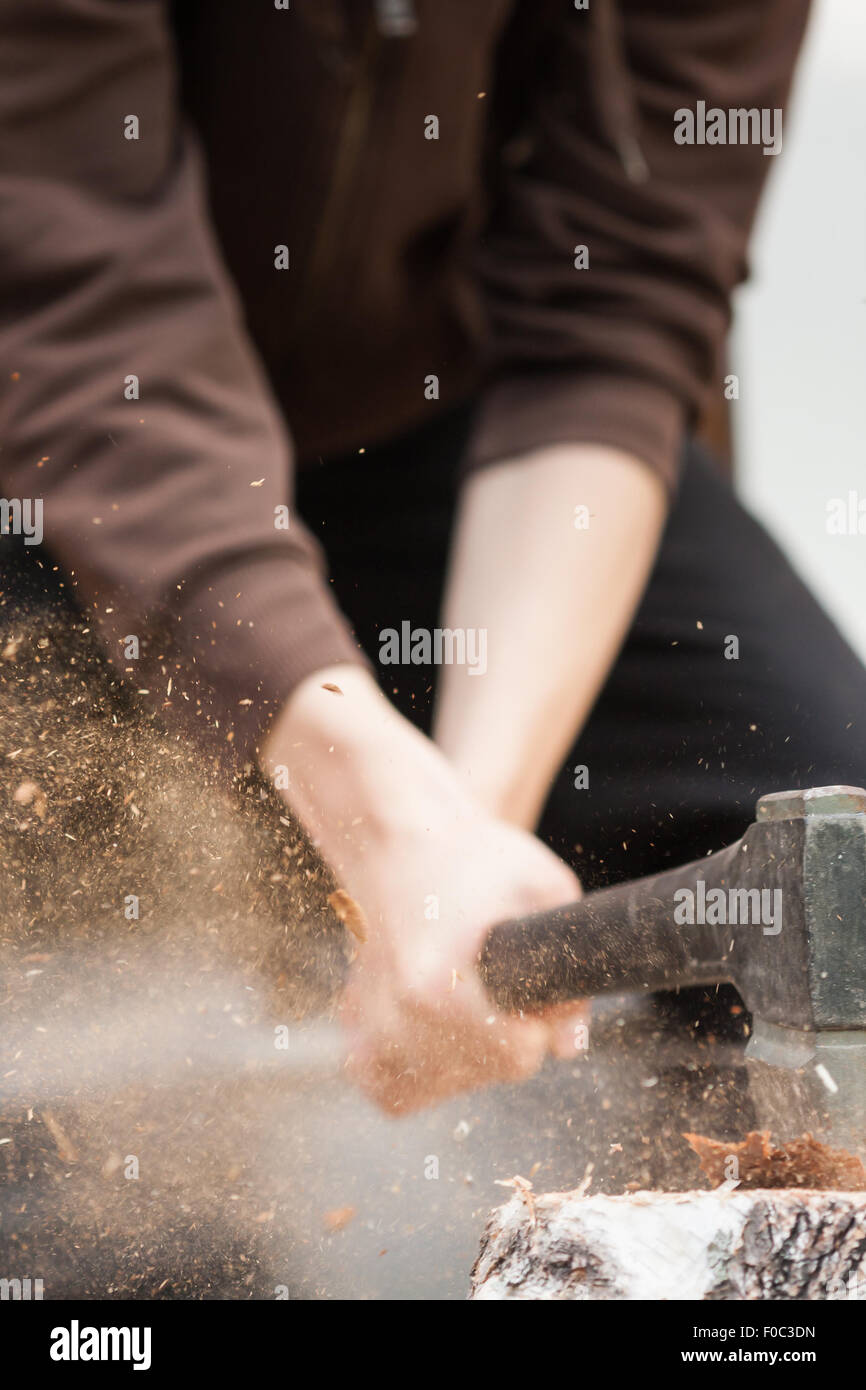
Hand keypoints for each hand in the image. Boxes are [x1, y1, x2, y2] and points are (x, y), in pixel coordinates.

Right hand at [261, 666, 585, 1111]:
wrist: (398, 835)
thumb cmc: (476, 855)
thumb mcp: (544, 888)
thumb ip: (571, 972)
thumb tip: (571, 1046)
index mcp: (438, 987)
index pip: (517, 1057)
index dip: (541, 1021)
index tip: (530, 979)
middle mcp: (395, 1015)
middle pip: (481, 1074)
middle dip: (508, 1035)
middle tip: (503, 977)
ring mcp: (367, 1023)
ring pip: (434, 1088)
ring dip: (465, 1059)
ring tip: (472, 1001)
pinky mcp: (353, 1023)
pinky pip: (384, 1086)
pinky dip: (411, 1074)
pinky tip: (434, 1032)